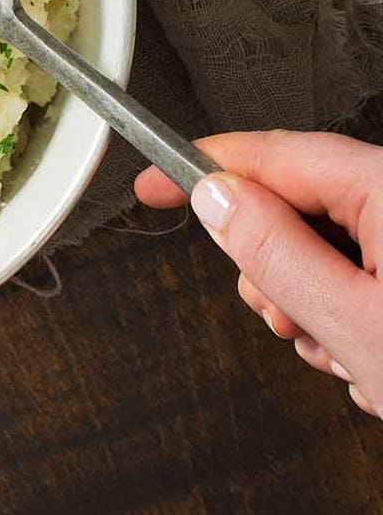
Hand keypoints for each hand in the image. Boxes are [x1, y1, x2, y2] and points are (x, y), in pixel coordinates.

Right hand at [135, 130, 381, 417]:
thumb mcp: (354, 321)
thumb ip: (275, 253)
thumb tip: (216, 200)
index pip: (277, 154)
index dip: (203, 166)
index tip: (153, 185)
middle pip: (297, 206)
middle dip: (272, 269)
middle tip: (281, 314)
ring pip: (322, 249)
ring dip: (311, 307)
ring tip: (344, 355)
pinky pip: (358, 276)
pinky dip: (346, 320)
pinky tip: (368, 360)